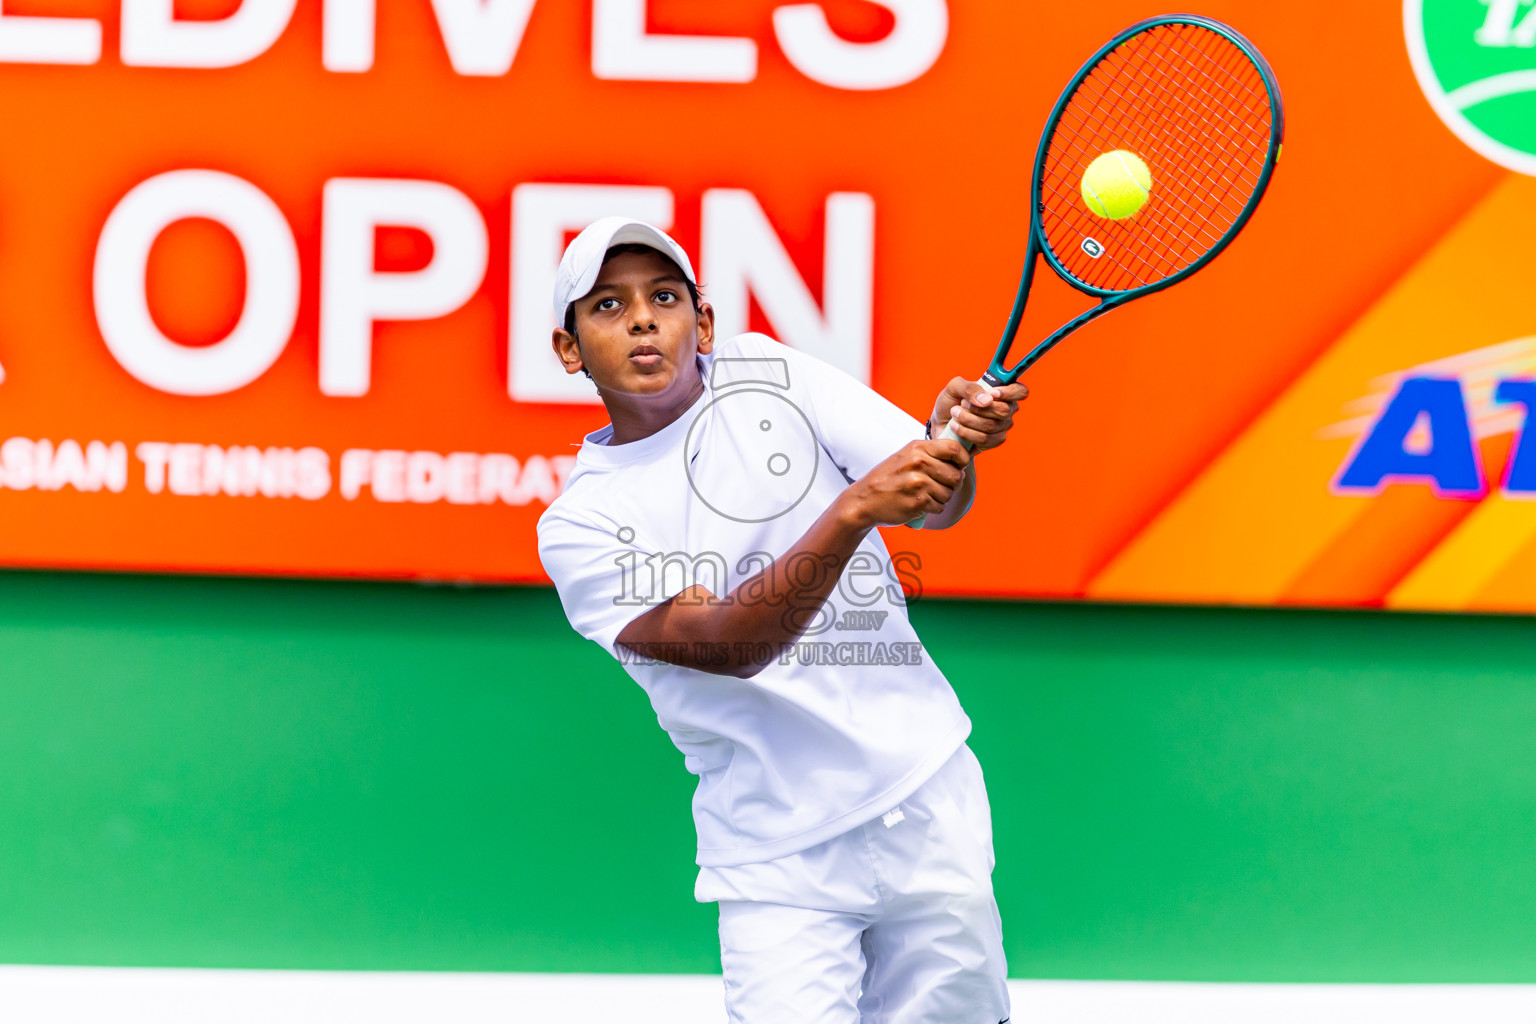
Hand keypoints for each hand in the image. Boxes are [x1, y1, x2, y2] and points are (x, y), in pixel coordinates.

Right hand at [839, 439, 971, 528]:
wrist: (864, 500)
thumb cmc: (887, 479)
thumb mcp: (905, 456)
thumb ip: (931, 454)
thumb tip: (962, 461)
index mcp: (917, 448)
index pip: (954, 448)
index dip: (963, 459)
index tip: (959, 466)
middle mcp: (919, 463)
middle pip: (956, 475)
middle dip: (951, 484)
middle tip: (936, 485)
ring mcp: (918, 482)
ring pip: (949, 493)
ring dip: (941, 498)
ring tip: (924, 495)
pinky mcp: (918, 501)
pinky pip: (940, 507)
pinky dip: (932, 508)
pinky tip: (919, 504)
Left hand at [931, 378, 1028, 451]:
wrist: (941, 424)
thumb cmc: (951, 402)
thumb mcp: (954, 388)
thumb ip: (969, 388)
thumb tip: (987, 399)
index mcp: (1002, 391)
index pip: (1020, 391)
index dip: (1009, 392)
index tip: (992, 393)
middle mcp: (1007, 409)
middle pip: (1004, 410)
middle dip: (978, 408)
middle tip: (962, 404)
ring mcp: (1002, 426)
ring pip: (991, 426)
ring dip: (968, 419)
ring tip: (955, 414)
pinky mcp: (994, 441)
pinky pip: (984, 439)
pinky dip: (966, 432)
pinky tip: (956, 427)